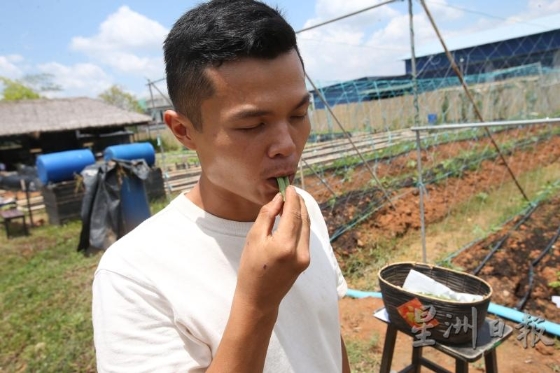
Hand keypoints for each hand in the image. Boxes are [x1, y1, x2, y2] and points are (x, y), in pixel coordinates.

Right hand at [235, 186, 310, 313]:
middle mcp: (299, 251)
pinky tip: (293, 217)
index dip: (292, 198)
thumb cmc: (250, 268)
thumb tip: (279, 198)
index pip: (293, 213)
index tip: (289, 186)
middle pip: (303, 218)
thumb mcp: (253, 238)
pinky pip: (305, 237)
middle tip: (291, 190)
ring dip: (301, 212)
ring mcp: (305, 257)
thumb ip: (267, 216)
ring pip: (307, 227)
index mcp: (284, 245)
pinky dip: (301, 224)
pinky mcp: (306, 261)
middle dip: (298, 203)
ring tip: (292, 200)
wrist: (259, 298)